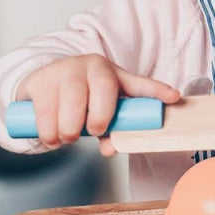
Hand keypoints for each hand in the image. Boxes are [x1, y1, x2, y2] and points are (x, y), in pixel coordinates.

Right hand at [16, 54, 180, 155]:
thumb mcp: (100, 107)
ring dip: (70, 131)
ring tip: (67, 138)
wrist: (43, 81)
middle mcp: (90, 65)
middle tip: (90, 132)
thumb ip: (112, 129)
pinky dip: (48, 132)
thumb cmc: (81, 97)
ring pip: (72, 104)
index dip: (157, 90)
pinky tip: (51, 136)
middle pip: (102, 91)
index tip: (174, 98)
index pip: (138, 82)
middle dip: (98, 119)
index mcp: (111, 72)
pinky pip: (46, 112)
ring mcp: (64, 70)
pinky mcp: (39, 80)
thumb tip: (111, 149)